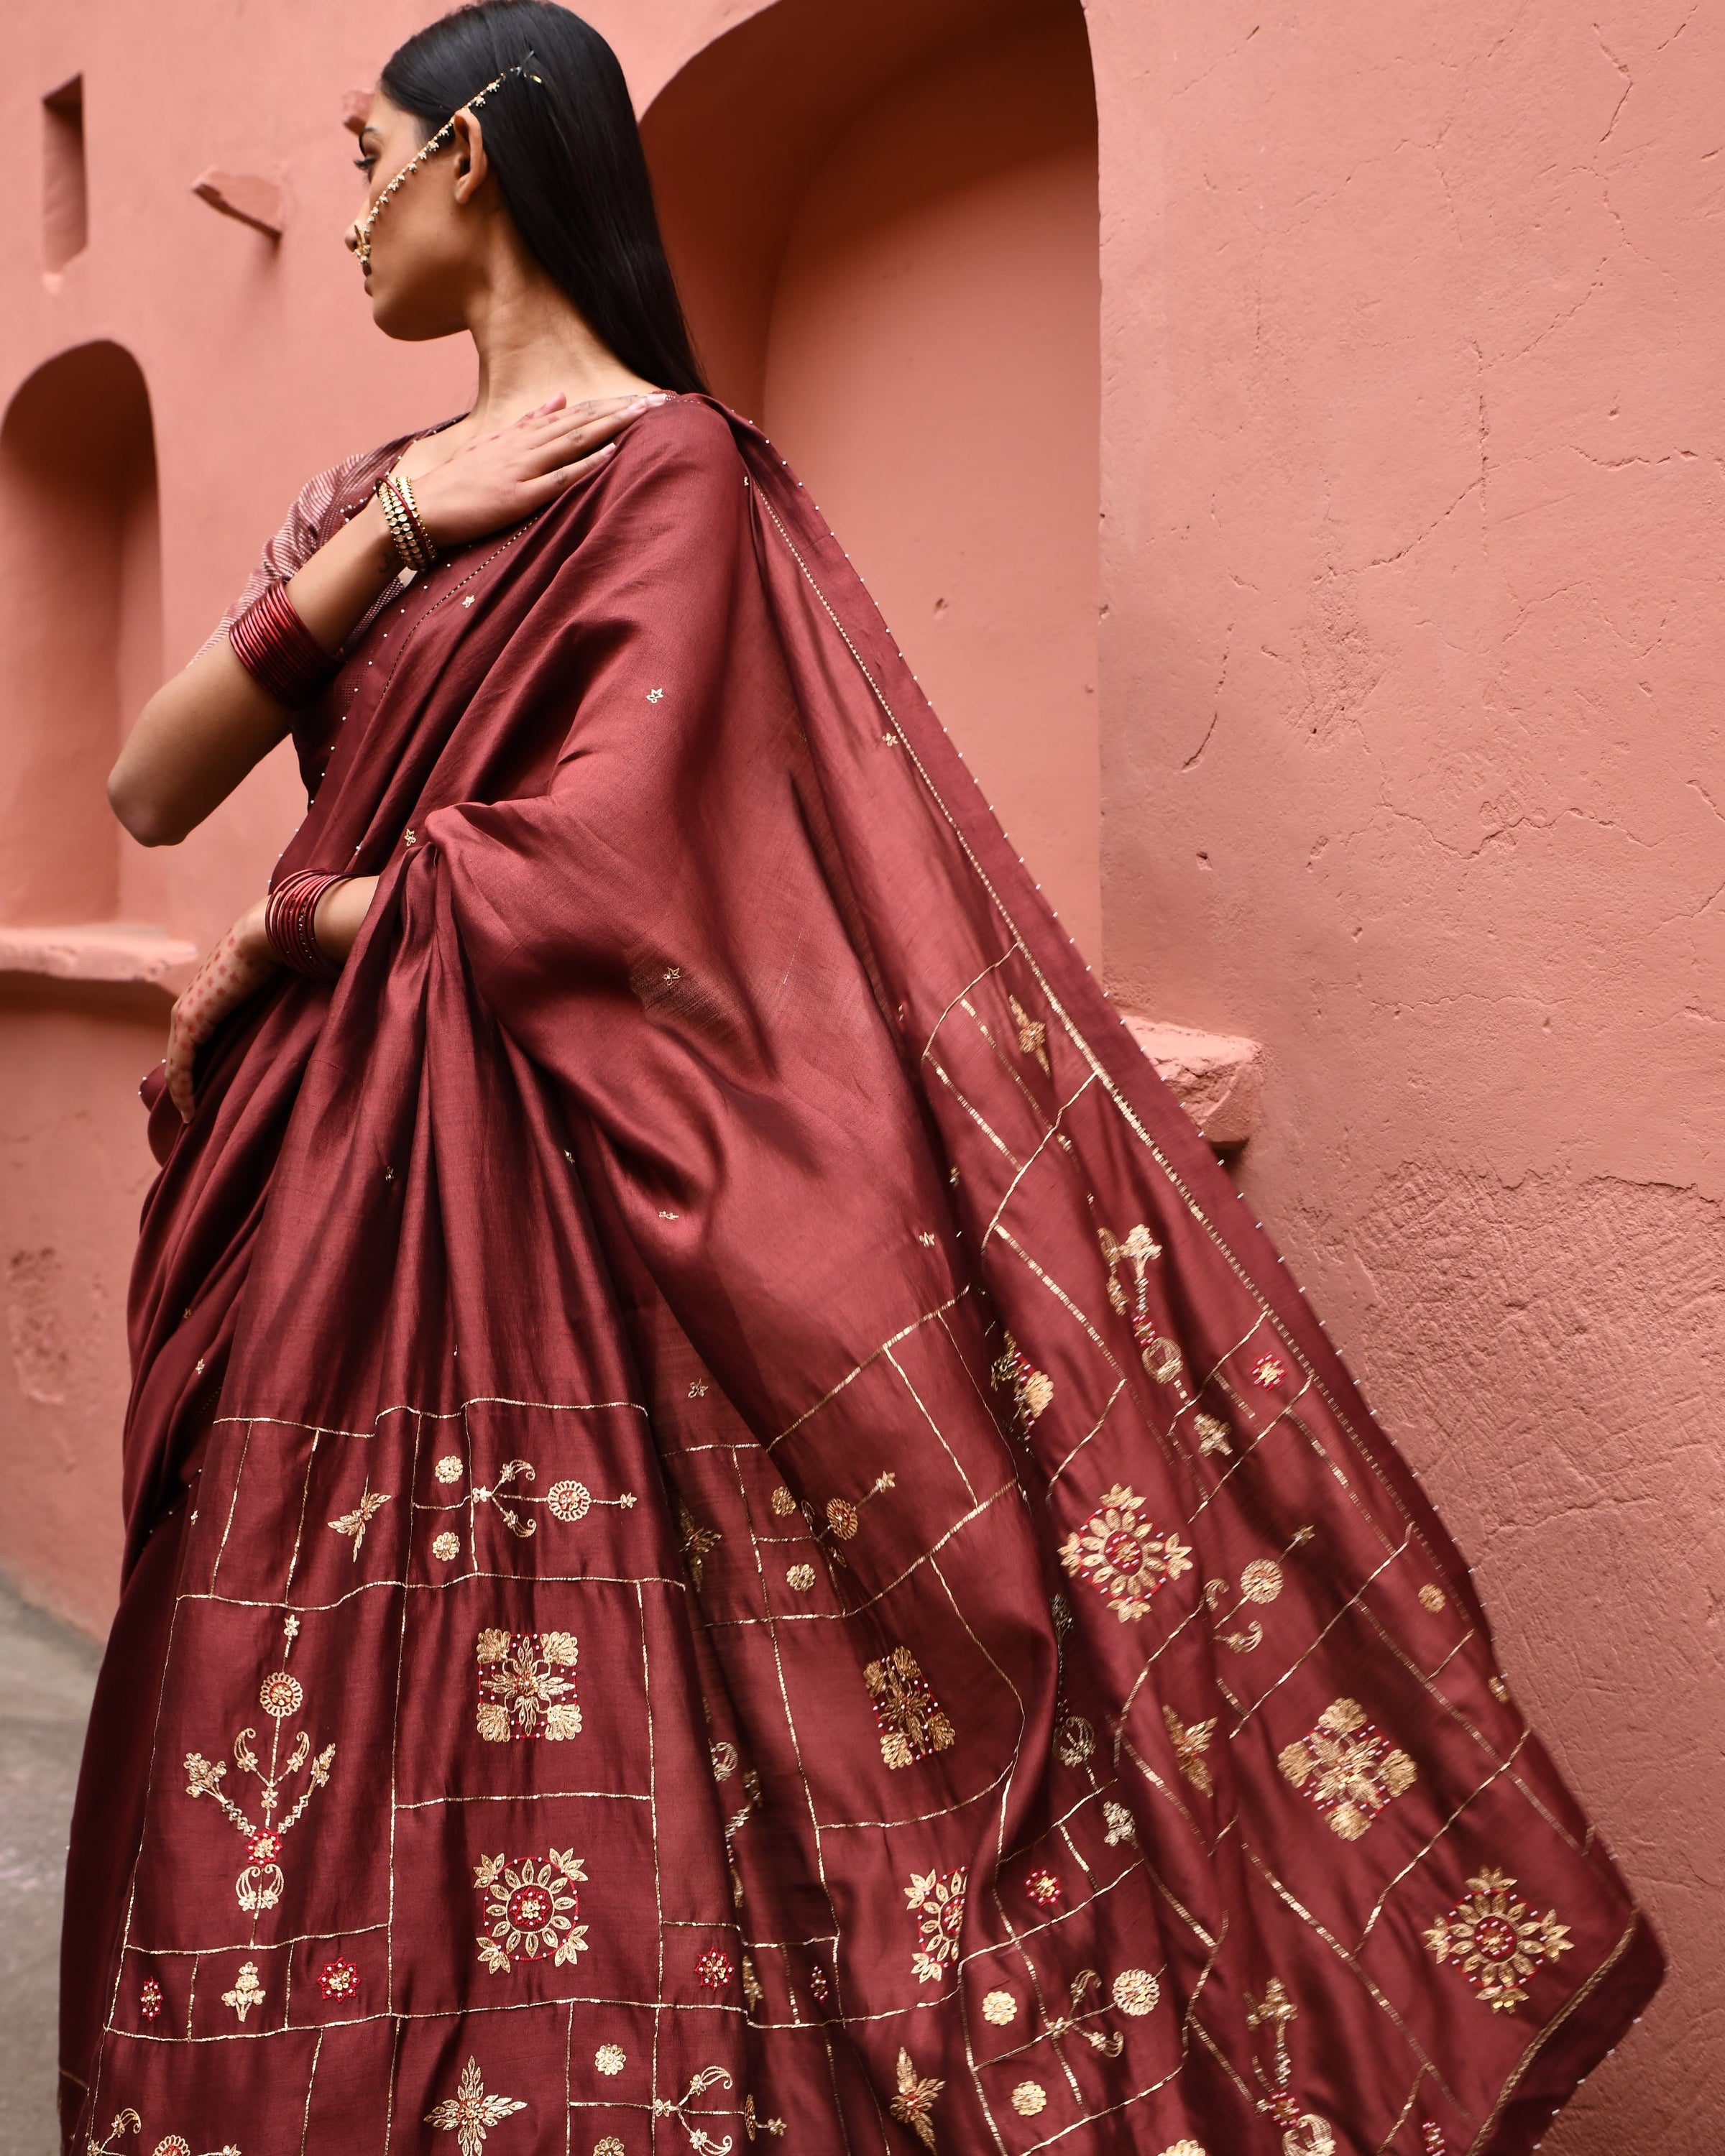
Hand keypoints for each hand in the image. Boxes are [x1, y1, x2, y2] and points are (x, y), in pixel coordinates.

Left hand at [165, 900, 276, 1121]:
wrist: (267, 935)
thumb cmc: (275, 958)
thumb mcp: (268, 990)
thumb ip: (266, 1008)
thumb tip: (291, 1018)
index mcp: (202, 1002)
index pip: (190, 1046)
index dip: (193, 1073)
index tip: (202, 1098)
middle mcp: (186, 1009)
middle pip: (178, 1058)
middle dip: (183, 1088)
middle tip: (192, 1116)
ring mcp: (184, 1015)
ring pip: (176, 1066)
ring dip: (181, 1095)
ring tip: (191, 1121)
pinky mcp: (190, 1022)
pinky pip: (181, 1066)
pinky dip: (183, 1091)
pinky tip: (190, 1113)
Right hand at [408, 391, 665, 548]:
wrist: (423, 507)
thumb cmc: (458, 481)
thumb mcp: (493, 443)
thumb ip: (528, 422)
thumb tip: (559, 397)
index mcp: (522, 434)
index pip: (575, 413)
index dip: (611, 403)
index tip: (643, 396)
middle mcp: (526, 445)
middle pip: (583, 421)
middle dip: (623, 409)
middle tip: (661, 399)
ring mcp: (523, 469)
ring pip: (575, 441)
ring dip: (612, 425)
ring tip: (645, 414)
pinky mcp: (518, 496)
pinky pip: (558, 478)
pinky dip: (586, 464)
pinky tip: (611, 453)